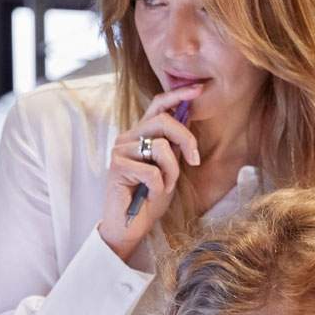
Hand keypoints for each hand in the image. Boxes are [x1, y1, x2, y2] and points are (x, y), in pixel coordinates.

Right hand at [99, 84, 202, 261]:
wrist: (130, 226)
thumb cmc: (149, 198)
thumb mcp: (169, 168)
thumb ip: (175, 145)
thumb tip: (189, 117)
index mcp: (141, 134)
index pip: (158, 106)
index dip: (178, 95)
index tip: (198, 89)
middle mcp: (128, 136)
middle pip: (165, 121)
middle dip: (186, 139)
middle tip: (193, 161)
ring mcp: (120, 149)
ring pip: (162, 147)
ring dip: (171, 172)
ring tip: (162, 188)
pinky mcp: (117, 165)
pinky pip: (152, 170)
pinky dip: (158, 186)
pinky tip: (149, 195)